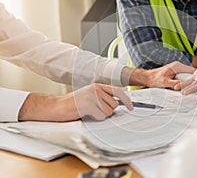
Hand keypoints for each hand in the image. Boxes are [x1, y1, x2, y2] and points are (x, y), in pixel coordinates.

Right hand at [18, 84, 132, 121]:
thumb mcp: (90, 95)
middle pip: (114, 105)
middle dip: (107, 110)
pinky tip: (85, 114)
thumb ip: (103, 97)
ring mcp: (92, 97)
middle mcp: (96, 89)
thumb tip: (118, 104)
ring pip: (108, 112)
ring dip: (100, 115)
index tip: (131, 108)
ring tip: (88, 111)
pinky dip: (95, 118)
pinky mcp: (88, 106)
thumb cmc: (73, 103)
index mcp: (97, 86)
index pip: (118, 91)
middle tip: (94, 110)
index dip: (127, 100)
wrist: (57, 106)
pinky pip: (101, 117)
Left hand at [144, 61, 194, 88]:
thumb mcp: (165, 82)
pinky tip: (185, 88)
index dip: (196, 78)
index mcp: (177, 66)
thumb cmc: (154, 79)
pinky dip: (184, 83)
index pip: (191, 70)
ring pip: (187, 76)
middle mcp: (178, 66)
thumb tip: (184, 86)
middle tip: (196, 88)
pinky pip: (183, 78)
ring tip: (191, 89)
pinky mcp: (175, 73)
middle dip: (193, 81)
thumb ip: (175, 83)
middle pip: (190, 74)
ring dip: (188, 82)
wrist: (147, 78)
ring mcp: (177, 70)